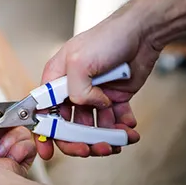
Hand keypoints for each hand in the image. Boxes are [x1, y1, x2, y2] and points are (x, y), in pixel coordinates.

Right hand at [38, 14, 156, 158]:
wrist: (141, 33)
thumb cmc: (107, 37)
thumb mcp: (80, 61)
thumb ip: (76, 90)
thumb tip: (87, 106)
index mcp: (56, 79)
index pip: (43, 111)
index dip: (44, 133)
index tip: (47, 152)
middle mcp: (72, 89)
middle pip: (68, 125)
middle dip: (79, 140)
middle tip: (93, 148)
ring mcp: (93, 95)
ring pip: (92, 127)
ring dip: (104, 138)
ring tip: (119, 140)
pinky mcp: (113, 98)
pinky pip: (114, 120)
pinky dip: (122, 128)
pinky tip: (129, 128)